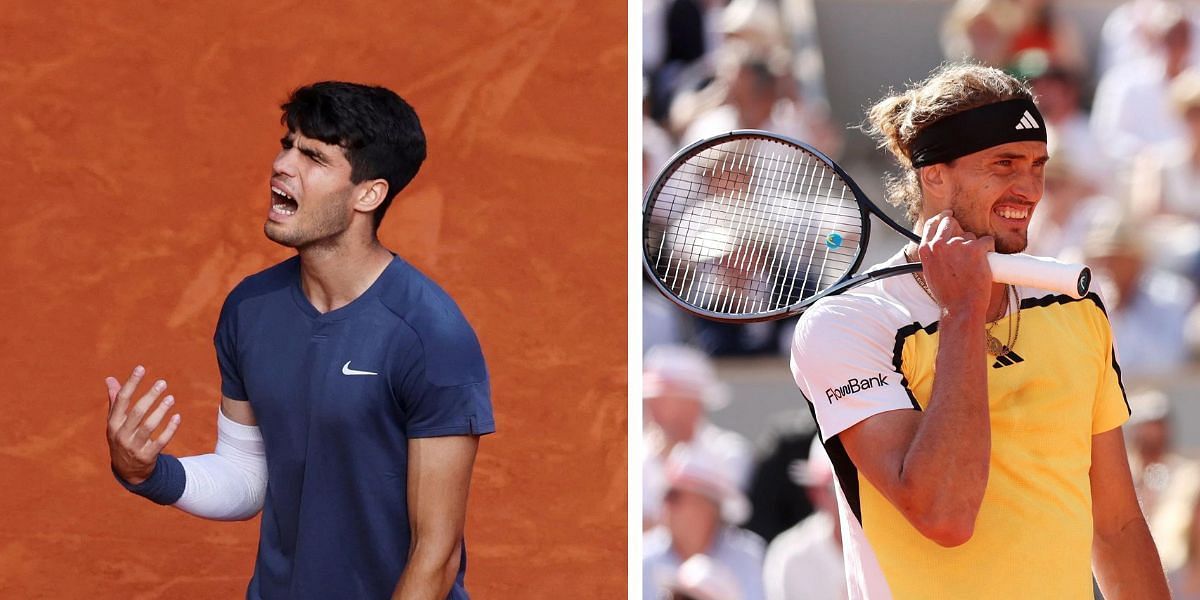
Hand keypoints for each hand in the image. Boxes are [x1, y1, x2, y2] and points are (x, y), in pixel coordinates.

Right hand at [105, 366, 181, 484]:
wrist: (127, 471)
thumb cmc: (122, 438)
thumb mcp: (115, 422)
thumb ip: (115, 401)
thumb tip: (110, 378)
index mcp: (113, 423)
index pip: (121, 400)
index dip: (131, 383)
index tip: (141, 368)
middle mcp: (121, 435)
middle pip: (136, 412)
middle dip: (150, 396)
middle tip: (162, 383)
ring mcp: (133, 447)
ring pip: (148, 427)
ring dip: (161, 411)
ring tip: (171, 398)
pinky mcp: (147, 457)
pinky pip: (160, 442)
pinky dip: (170, 429)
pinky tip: (178, 417)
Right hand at [916, 211, 992, 317]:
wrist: (961, 308)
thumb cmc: (948, 294)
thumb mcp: (931, 272)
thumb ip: (935, 255)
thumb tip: (943, 242)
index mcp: (926, 250)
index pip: (932, 224)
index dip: (942, 218)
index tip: (948, 215)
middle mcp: (939, 244)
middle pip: (952, 223)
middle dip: (961, 230)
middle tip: (968, 243)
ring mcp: (957, 245)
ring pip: (971, 236)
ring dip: (975, 247)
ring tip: (972, 267)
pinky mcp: (975, 248)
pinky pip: (987, 241)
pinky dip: (989, 250)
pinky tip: (985, 264)